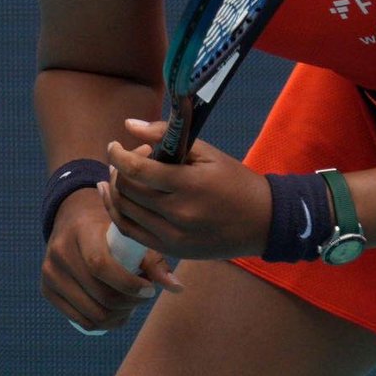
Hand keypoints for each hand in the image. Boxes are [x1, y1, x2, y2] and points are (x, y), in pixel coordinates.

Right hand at [40, 184, 181, 333]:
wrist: (73, 216)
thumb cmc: (109, 225)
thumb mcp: (129, 232)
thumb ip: (153, 259)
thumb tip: (177, 288)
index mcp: (82, 232)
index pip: (101, 266)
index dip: (128, 284)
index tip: (150, 290)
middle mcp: (60, 252)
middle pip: (99, 295)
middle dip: (128, 303)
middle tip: (144, 296)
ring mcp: (50, 273)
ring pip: (90, 313)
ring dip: (117, 316)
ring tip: (132, 303)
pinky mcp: (46, 290)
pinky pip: (78, 319)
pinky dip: (102, 322)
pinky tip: (116, 311)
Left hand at [105, 118, 271, 260]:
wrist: (262, 222)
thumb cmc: (236, 181)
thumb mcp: (208, 152)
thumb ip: (167, 136)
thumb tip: (129, 125)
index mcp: (189, 185)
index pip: (138, 170)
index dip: (118, 155)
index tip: (114, 144)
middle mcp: (177, 214)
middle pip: (128, 190)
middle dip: (120, 169)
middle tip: (130, 157)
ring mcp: (172, 236)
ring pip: (124, 212)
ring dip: (117, 191)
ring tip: (121, 176)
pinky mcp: (170, 250)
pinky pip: (130, 233)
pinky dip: (119, 214)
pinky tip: (116, 198)